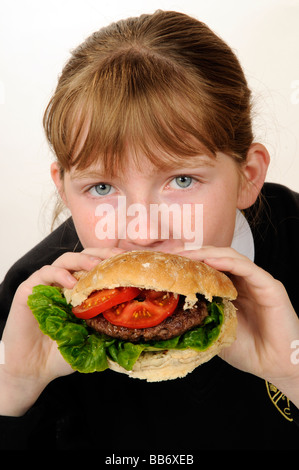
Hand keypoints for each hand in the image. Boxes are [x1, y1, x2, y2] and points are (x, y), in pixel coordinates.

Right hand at [0, 246, 123, 415]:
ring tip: (95, 267)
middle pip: (85, 257)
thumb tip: (141, 330)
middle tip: (115, 258)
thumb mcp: (93, 340)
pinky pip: (45, 273)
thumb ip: (110, 330)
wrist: (35, 369)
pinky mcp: (30, 289)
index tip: (128, 259)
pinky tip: (70, 282)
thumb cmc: (63, 354)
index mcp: (82, 290)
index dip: (112, 260)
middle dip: (101, 255)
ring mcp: (48, 284)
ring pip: (65, 260)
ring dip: (82, 260)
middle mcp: (65, 283)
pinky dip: (58, 274)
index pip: (98, 266)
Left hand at [177, 247, 298, 405]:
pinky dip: (227, 261)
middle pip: (215, 258)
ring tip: (185, 256)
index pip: (207, 268)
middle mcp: (243, 282)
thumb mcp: (214, 331)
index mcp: (231, 290)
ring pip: (229, 258)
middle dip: (192, 254)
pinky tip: (210, 260)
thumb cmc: (249, 351)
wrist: (275, 366)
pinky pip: (247, 268)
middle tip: (169, 255)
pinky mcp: (269, 286)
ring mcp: (257, 281)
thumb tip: (170, 315)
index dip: (187, 263)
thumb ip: (200, 318)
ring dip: (206, 254)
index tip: (164, 263)